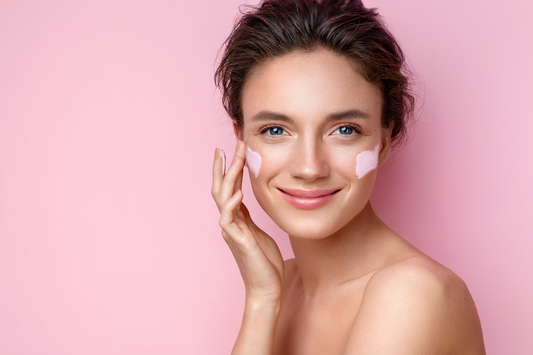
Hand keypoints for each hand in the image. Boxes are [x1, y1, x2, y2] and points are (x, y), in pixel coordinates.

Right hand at [212, 141, 284, 304]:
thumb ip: (248, 215)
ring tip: (233, 158)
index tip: (236, 148)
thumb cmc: (264, 260)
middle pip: (222, 187)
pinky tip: (237, 192)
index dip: (232, 167)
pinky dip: (232, 205)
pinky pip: (229, 220)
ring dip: (228, 177)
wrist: (265, 287)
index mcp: (236, 218)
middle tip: (230, 144)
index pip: (230, 187)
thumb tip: (245, 198)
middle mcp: (230, 222)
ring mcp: (231, 231)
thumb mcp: (257, 231)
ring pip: (223, 198)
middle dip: (226, 165)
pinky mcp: (237, 241)